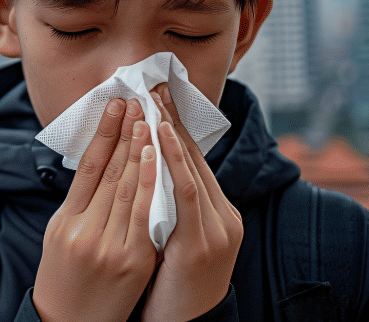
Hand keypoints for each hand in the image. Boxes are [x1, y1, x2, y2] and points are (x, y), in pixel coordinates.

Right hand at [33, 97, 158, 321]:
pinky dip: (151, 184)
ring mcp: (108, 246)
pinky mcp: (132, 261)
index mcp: (65, 220)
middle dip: (126, 132)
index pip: (87, 166)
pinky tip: (157, 160)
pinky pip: (145, 216)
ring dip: (141, 149)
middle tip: (138, 101)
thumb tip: (101, 164)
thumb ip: (80, 203)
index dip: (103, 132)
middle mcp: (83, 230)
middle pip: (109, 171)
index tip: (115, 104)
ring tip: (150, 119)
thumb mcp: (61, 236)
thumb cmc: (66, 278)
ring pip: (127, 187)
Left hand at [141, 85, 242, 321]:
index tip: (157, 95)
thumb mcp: (172, 239)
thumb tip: (145, 168)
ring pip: (191, 169)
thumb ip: (167, 206)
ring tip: (155, 101)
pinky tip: (160, 136)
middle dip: (173, 119)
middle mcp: (224, 217)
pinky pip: (186, 193)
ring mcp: (217, 230)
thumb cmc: (170, 286)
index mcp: (217, 214)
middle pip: (195, 157)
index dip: (175, 126)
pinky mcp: (203, 244)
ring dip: (171, 131)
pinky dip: (174, 162)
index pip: (194, 160)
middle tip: (154, 83)